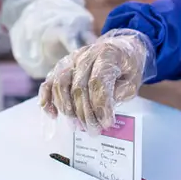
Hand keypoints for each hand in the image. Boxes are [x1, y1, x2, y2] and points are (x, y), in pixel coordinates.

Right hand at [39, 29, 154, 130]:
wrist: (120, 48)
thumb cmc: (128, 67)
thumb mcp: (133, 80)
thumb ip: (120, 93)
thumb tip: (102, 110)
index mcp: (107, 54)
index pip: (98, 82)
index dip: (101, 105)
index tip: (107, 123)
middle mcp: (86, 54)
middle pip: (79, 87)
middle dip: (85, 113)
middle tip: (93, 131)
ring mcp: (71, 59)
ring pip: (61, 84)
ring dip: (67, 109)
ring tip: (77, 126)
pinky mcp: (62, 66)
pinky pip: (49, 81)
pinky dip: (47, 99)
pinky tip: (52, 114)